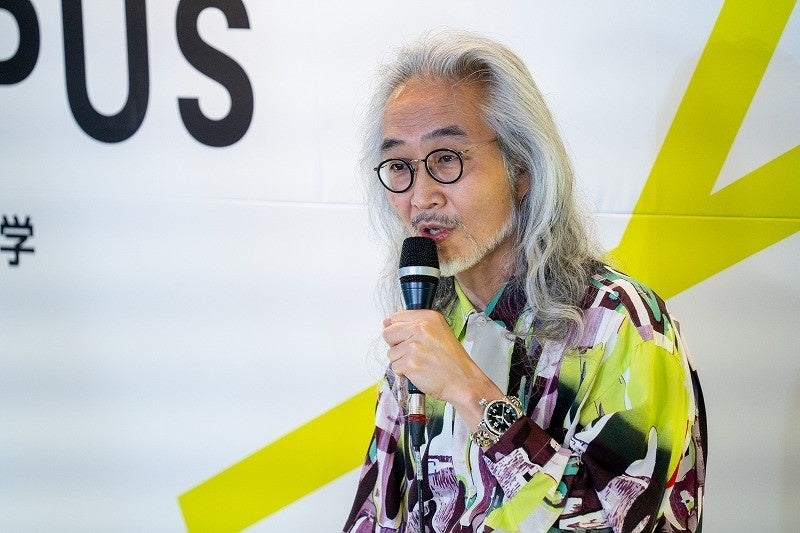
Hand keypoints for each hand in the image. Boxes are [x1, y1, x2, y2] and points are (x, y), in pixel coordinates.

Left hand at [382, 309, 501, 426]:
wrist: (463, 381)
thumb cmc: (452, 360)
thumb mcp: (438, 332)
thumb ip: (413, 325)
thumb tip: (386, 323)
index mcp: (428, 318)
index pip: (396, 317)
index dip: (398, 330)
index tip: (406, 338)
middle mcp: (420, 328)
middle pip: (388, 333)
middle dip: (396, 346)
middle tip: (413, 353)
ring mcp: (414, 346)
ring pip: (391, 353)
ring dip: (401, 361)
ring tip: (419, 363)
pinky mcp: (410, 363)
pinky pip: (395, 367)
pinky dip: (404, 373)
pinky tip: (419, 371)